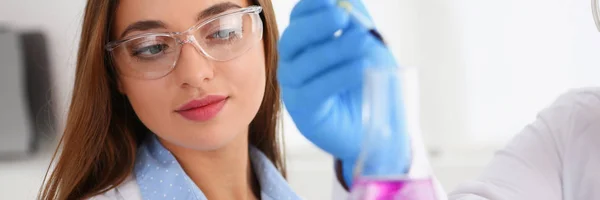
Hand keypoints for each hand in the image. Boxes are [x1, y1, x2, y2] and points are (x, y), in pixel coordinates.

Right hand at [278, 0, 408, 186]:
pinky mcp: (304, 111)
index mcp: (305, 44)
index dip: (311, 7)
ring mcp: (295, 88)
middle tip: (341, 17)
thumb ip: (357, 22)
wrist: (379, 126)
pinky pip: (315, 90)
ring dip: (334, 50)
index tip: (332, 0)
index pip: (299, 19)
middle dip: (316, 25)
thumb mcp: (368, 46)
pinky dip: (338, 76)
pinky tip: (359, 68)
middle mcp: (293, 64)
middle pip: (292, 39)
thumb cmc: (370, 84)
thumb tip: (345, 0)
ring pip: (304, 64)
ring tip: (360, 42)